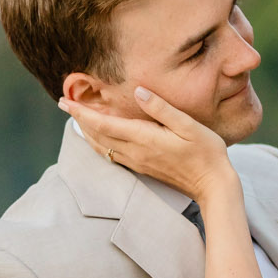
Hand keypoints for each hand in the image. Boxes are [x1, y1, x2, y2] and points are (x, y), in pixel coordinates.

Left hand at [59, 88, 235, 203]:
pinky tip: (99, 137)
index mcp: (144, 139)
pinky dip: (99, 143)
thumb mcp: (188, 125)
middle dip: (79, 119)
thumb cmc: (206, 152)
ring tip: (77, 117)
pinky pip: (112, 154)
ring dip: (87, 132)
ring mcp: (138, 163)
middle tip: (64, 103)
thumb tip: (139, 91)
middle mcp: (136, 153)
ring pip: (102, 147)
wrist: (212, 186)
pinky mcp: (143, 168)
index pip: (103, 124)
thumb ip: (161, 108)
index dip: (82, 112)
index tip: (65, 101)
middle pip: (97, 136)